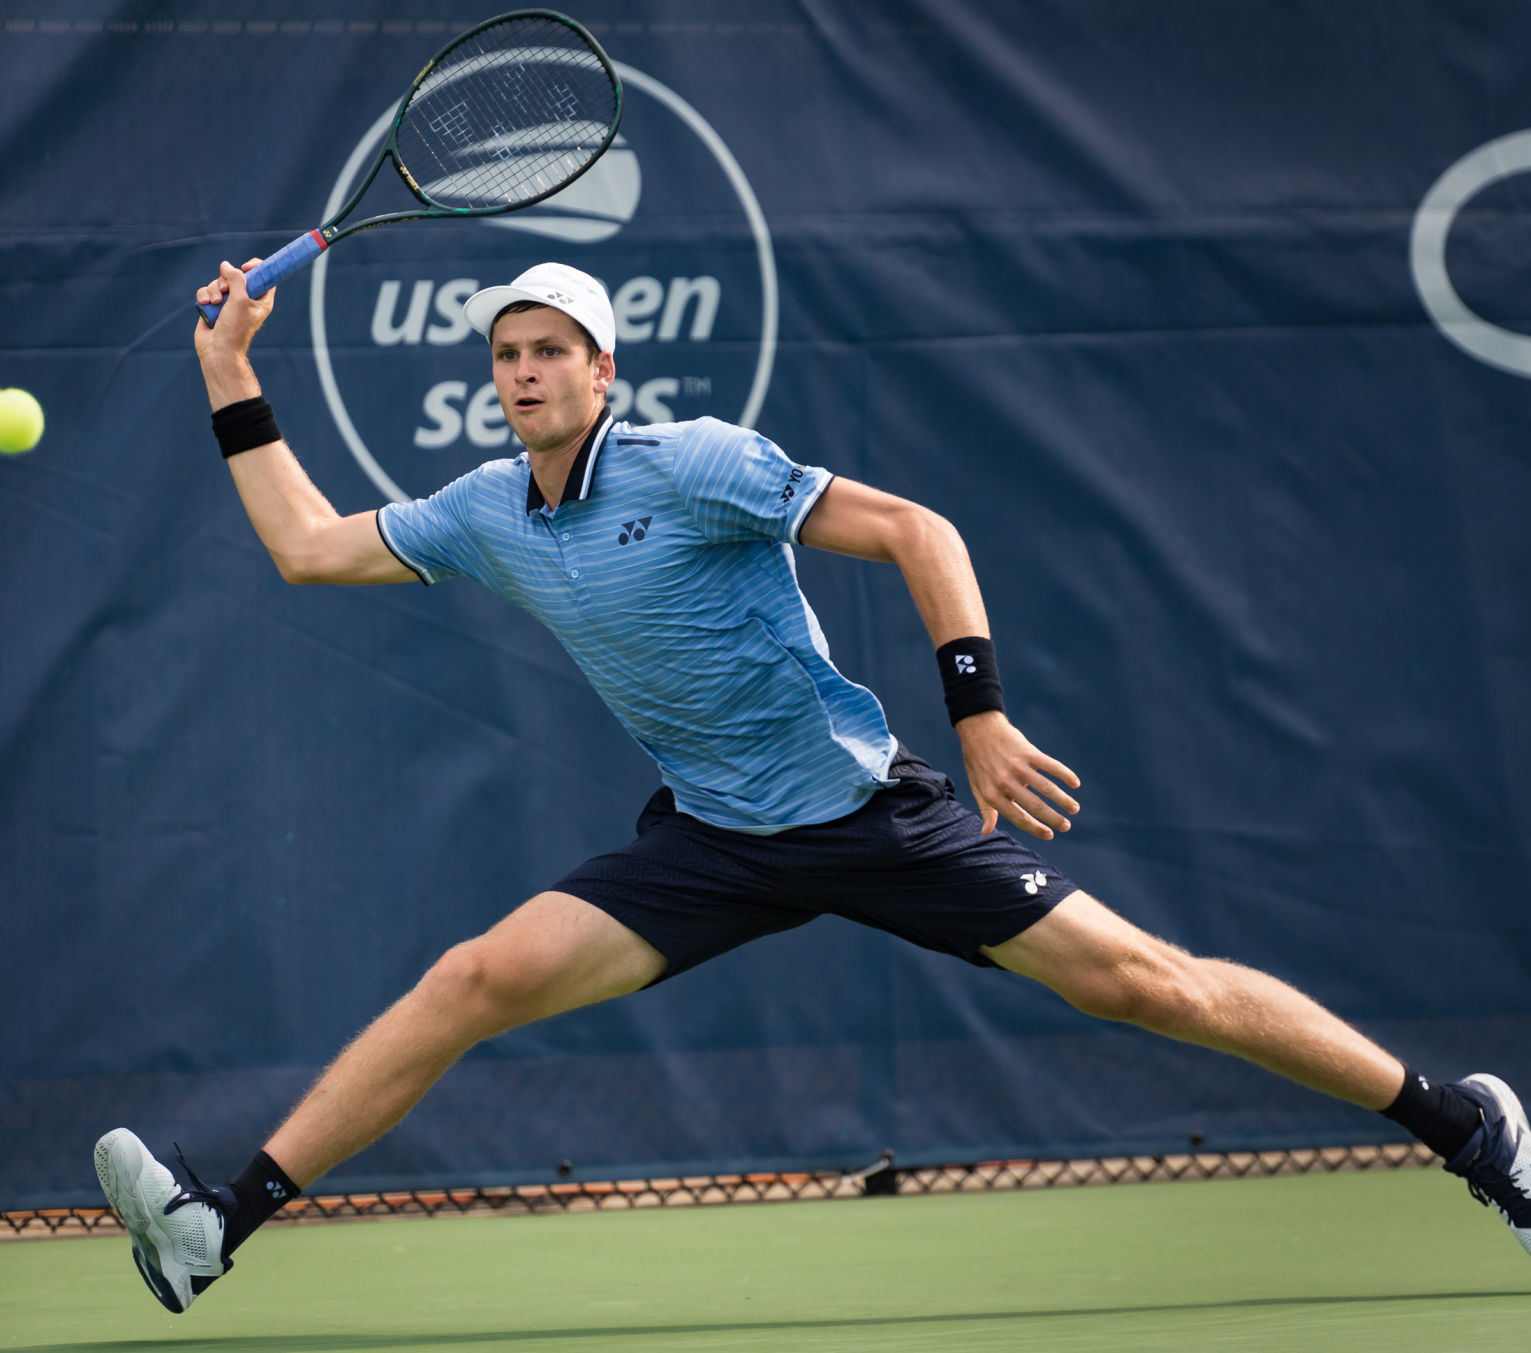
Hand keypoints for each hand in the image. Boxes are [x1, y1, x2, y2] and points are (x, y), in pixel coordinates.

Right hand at [193, 258, 274, 362]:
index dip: (256, 268)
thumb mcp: (240, 300)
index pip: (264, 277)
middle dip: (226, 280)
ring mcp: (229, 303)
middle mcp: (246, 300)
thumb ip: (236, 279)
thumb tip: (226, 265)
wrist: (218, 350)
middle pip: (236, 276)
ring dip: (214, 289)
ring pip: (219, 283)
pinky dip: (205, 296)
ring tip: (215, 303)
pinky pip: (207, 291)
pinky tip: (205, 304)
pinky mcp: (214, 306)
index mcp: (261, 300)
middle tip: (225, 291)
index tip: (245, 267)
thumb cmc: (235, 328)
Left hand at [955, 710, 1080, 839]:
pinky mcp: (1028, 752)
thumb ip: (986, 809)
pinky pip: (1051, 765)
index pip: (1018, 817)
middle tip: (1066, 826)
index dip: (1035, 828)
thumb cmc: (977, 761)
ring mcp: (1018, 766)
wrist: (979, 729)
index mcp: (992, 794)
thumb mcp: (977, 787)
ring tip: (1074, 809)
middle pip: (1035, 805)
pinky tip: (1075, 783)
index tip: (1049, 835)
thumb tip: (986, 832)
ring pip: (1046, 788)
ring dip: (1063, 800)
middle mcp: (1005, 782)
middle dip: (1054, 818)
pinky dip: (1065, 774)